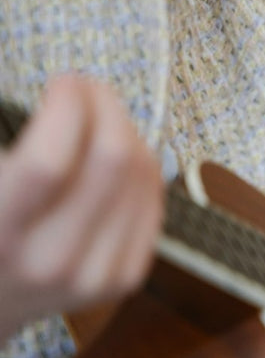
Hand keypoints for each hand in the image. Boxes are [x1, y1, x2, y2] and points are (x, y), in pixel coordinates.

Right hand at [0, 75, 163, 339]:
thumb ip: (17, 149)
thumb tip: (68, 92)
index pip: (48, 163)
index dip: (67, 108)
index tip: (62, 82)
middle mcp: (50, 263)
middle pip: (112, 161)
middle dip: (105, 106)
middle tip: (86, 88)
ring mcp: (95, 275)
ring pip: (142, 174)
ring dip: (126, 128)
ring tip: (97, 117)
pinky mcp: (126, 275)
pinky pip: (154, 198)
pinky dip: (142, 162)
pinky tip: (115, 152)